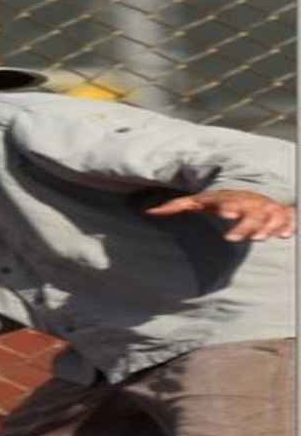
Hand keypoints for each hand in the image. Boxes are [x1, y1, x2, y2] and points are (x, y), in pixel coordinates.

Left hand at [145, 190, 295, 240]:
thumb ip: (177, 206)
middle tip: (235, 237)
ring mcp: (266, 208)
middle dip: (245, 222)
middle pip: (249, 211)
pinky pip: (288, 219)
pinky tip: (284, 234)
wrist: (256, 197)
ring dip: (266, 227)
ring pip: (269, 216)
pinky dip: (287, 225)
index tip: (223, 212)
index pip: (227, 200)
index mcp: (228, 198)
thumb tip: (149, 212)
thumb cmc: (222, 201)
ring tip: (260, 238)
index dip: (226, 205)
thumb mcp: (200, 202)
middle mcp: (249, 202)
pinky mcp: (280, 215)